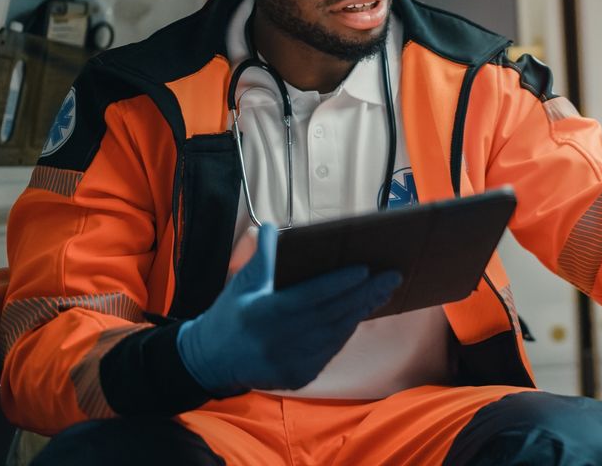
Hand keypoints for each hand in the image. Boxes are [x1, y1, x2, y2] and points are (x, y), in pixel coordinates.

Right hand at [176, 222, 400, 395]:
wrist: (210, 361)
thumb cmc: (230, 315)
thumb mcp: (241, 284)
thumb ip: (261, 257)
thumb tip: (270, 225)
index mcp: (262, 314)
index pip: (309, 297)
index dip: (338, 283)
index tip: (365, 269)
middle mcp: (278, 341)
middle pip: (331, 315)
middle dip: (364, 294)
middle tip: (392, 276)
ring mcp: (289, 363)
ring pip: (336, 334)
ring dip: (362, 311)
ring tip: (383, 290)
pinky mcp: (298, 377)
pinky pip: (330, 350)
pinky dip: (347, 330)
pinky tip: (362, 312)